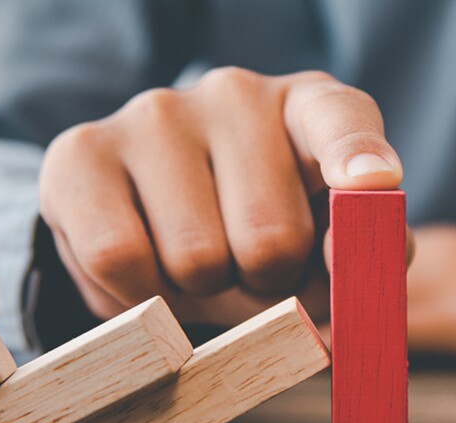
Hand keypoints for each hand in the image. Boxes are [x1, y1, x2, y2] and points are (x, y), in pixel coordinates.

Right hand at [39, 68, 402, 325]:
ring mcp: (156, 114)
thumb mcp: (319, 243)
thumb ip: (354, 260)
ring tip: (201, 265)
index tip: (373, 183)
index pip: (341, 120)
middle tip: (254, 272)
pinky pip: (119, 259)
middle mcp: (236, 95)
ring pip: (195, 258)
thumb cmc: (256, 230)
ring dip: (204, 291)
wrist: (157, 214)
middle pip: (270, 240)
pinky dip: (142, 295)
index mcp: (308, 110)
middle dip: (266, 284)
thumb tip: (350, 291)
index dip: (357, 154)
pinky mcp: (81, 152)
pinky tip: (151, 267)